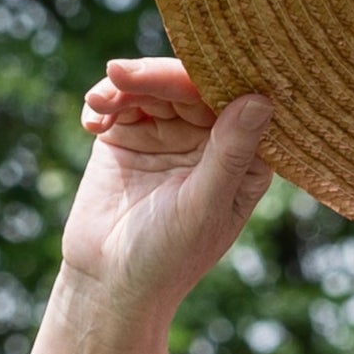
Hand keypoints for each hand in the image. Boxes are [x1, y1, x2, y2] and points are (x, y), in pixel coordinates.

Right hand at [59, 58, 275, 321]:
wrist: (109, 283)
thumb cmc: (168, 258)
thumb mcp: (203, 206)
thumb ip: (229, 154)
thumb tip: (261, 99)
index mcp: (244, 157)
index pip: (234, 101)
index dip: (211, 76)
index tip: (182, 70)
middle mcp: (211, 139)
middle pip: (190, 86)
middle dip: (155, 77)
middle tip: (120, 76)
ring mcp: (169, 134)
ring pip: (152, 87)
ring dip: (124, 87)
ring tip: (101, 106)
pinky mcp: (129, 135)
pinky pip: (120, 101)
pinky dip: (104, 102)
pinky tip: (93, 122)